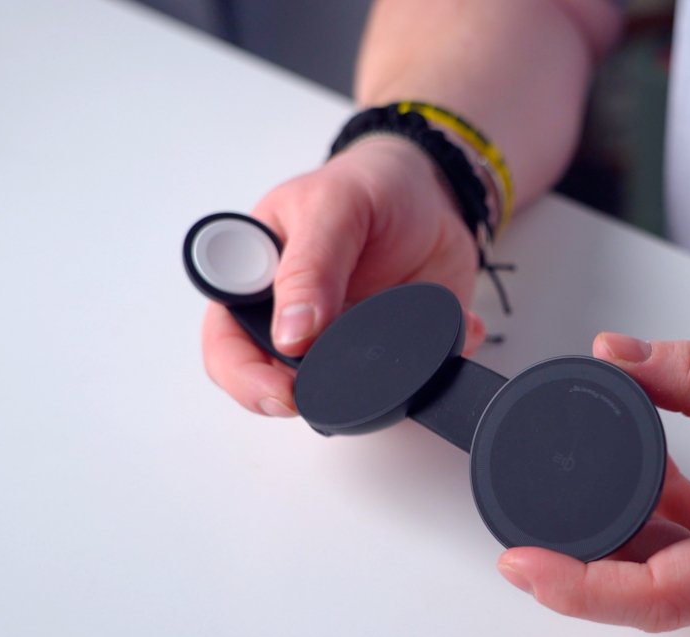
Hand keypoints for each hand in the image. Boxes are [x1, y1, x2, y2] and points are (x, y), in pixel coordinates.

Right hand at [201, 137, 485, 416]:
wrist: (431, 189)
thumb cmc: (367, 186)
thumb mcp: (333, 207)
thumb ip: (309, 267)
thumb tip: (290, 334)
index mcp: (258, 283)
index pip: (226, 344)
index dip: (245, 377)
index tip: (283, 389)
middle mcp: (293, 324)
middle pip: (277, 385)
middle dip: (309, 398)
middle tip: (338, 390)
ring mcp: (343, 343)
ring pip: (347, 396)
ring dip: (383, 392)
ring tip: (411, 358)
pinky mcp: (394, 351)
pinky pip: (416, 381)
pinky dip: (442, 367)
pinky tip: (463, 331)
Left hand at [497, 333, 689, 636]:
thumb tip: (615, 356)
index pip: (658, 597)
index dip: (579, 586)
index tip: (521, 563)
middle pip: (648, 591)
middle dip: (580, 548)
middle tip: (526, 496)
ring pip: (666, 577)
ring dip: (621, 527)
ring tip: (599, 461)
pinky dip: (660, 524)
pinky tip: (651, 473)